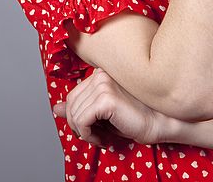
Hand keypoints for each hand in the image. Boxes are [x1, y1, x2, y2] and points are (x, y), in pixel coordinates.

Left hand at [53, 68, 167, 146]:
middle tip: (96, 137)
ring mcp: (103, 83)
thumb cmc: (133, 117)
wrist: (158, 122)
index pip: (73, 96)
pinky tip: (103, 139)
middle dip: (79, 126)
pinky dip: (88, 135)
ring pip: (74, 114)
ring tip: (102, 138)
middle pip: (71, 105)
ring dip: (85, 133)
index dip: (77, 118)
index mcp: (100, 73)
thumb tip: (55, 108)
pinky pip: (82, 121)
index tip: (90, 130)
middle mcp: (100, 73)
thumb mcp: (102, 113)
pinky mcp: (106, 97)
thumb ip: (79, 108)